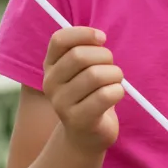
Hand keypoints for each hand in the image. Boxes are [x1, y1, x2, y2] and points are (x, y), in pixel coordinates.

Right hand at [41, 26, 124, 153]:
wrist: (86, 134)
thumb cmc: (90, 93)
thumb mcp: (83, 69)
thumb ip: (85, 49)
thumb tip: (99, 36)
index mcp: (50, 66)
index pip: (59, 39)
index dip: (84, 33)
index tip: (102, 38)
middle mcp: (50, 84)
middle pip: (81, 56)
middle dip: (105, 57)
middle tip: (111, 67)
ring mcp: (61, 104)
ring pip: (96, 75)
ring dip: (115, 75)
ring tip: (115, 82)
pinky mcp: (78, 120)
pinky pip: (106, 95)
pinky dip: (118, 91)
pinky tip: (115, 95)